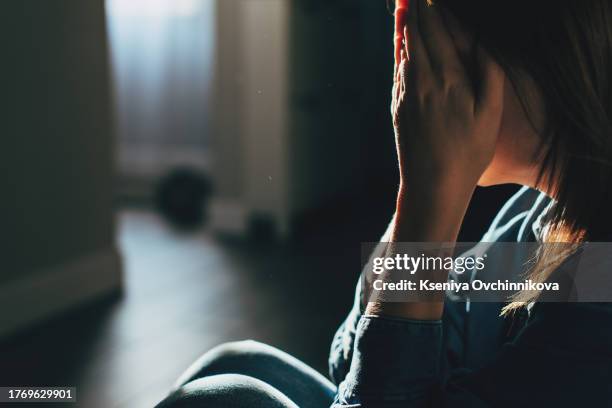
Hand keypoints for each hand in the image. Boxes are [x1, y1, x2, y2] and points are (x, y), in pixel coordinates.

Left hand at [392, 0, 504, 193]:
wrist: (431, 185)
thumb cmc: (468, 152)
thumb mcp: (490, 114)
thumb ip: (488, 73)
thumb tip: (480, 41)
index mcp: (447, 79)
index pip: (437, 33)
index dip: (432, 10)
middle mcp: (421, 82)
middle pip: (415, 37)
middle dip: (414, 12)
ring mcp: (405, 95)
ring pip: (402, 52)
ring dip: (403, 28)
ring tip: (402, 8)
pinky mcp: (397, 108)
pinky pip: (397, 71)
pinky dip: (399, 52)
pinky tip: (402, 46)